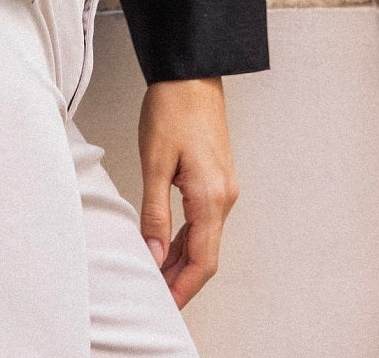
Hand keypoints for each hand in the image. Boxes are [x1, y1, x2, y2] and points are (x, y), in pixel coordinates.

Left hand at [138, 77, 238, 307]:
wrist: (190, 73)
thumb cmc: (172, 107)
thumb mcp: (154, 161)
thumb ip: (154, 212)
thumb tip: (153, 253)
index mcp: (211, 197)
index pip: (202, 261)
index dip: (183, 288)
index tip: (164, 305)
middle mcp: (225, 197)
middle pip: (206, 255)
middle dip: (181, 279)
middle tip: (155, 296)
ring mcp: (224, 188)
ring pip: (206, 239)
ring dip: (182, 260)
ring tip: (156, 275)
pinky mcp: (217, 178)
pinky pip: (204, 220)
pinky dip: (187, 238)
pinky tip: (167, 244)